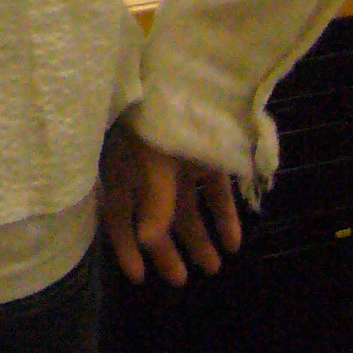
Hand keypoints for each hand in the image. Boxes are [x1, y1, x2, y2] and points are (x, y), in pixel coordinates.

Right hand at [100, 121, 242, 285]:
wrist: (190, 73)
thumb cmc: (159, 117)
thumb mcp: (152, 160)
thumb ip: (153, 201)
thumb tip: (145, 241)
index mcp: (123, 166)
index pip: (118, 213)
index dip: (126, 246)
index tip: (140, 277)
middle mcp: (146, 167)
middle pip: (154, 215)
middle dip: (167, 248)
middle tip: (181, 279)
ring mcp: (178, 161)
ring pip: (186, 206)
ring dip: (199, 237)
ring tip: (214, 267)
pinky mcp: (206, 155)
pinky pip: (214, 191)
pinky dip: (224, 215)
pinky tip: (234, 242)